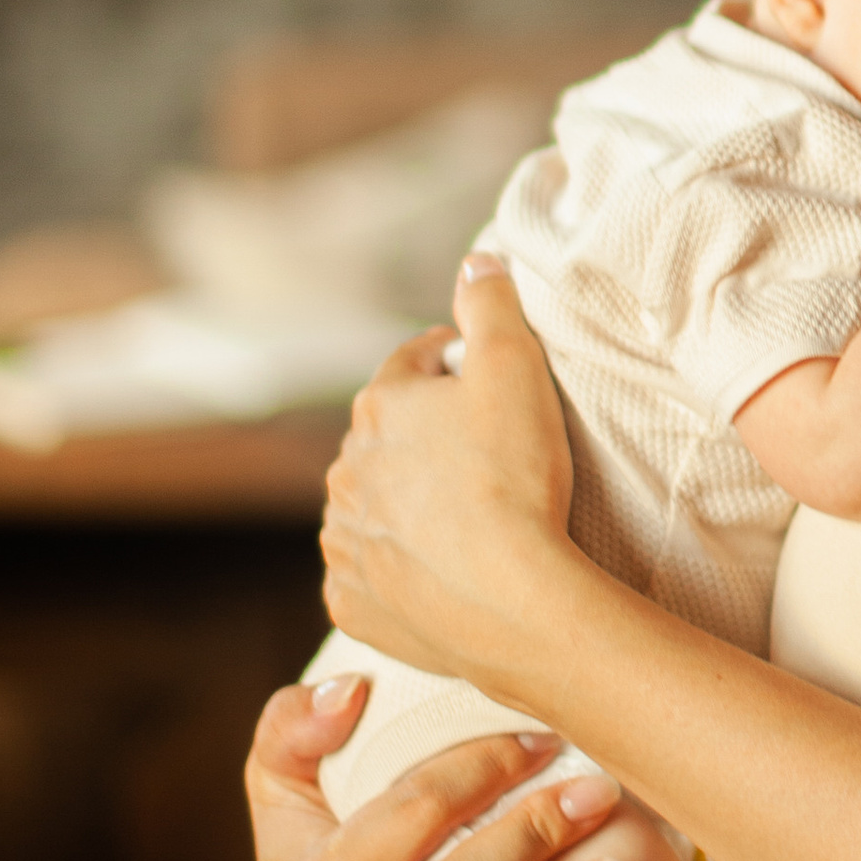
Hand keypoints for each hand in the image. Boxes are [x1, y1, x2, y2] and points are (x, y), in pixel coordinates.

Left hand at [319, 256, 572, 701]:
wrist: (510, 601)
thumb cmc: (515, 478)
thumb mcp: (517, 367)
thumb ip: (491, 304)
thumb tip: (477, 260)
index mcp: (379, 407)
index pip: (414, 363)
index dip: (456, 364)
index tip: (491, 380)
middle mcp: (344, 471)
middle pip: (390, 437)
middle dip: (428, 437)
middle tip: (491, 454)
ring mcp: (343, 541)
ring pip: (373, 506)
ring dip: (407, 503)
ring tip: (468, 517)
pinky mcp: (351, 601)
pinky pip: (370, 573)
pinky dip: (397, 567)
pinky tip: (440, 569)